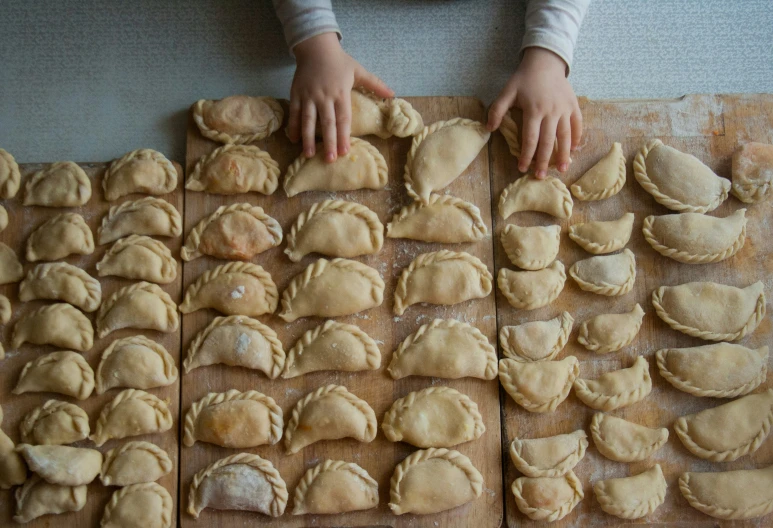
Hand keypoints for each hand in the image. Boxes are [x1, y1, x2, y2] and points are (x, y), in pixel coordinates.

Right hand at [287, 32, 393, 162]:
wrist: (316, 46)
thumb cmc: (339, 61)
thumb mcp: (358, 70)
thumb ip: (375, 84)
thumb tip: (392, 94)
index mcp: (340, 93)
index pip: (343, 118)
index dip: (344, 135)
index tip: (345, 151)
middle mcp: (324, 96)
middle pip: (327, 123)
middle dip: (329, 142)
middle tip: (330, 159)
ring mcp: (308, 96)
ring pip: (308, 120)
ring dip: (308, 139)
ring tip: (309, 155)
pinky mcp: (296, 94)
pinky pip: (294, 113)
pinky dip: (293, 126)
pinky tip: (294, 140)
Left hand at [488, 47, 582, 178]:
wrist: (545, 62)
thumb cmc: (524, 79)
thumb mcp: (507, 91)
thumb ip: (497, 110)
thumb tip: (489, 129)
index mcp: (534, 110)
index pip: (530, 139)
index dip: (526, 155)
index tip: (522, 168)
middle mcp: (551, 112)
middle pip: (548, 142)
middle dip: (544, 161)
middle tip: (540, 176)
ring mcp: (564, 109)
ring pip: (566, 136)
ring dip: (564, 154)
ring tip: (562, 169)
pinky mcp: (574, 106)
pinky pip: (578, 125)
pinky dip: (577, 138)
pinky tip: (574, 150)